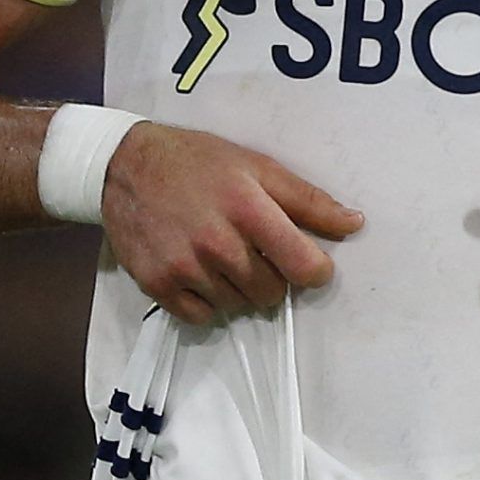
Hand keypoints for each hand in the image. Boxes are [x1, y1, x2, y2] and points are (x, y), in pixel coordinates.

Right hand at [103, 122, 363, 322]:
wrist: (125, 166)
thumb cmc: (199, 162)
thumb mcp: (258, 166)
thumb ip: (308, 200)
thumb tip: (354, 223)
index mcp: (249, 209)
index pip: (304, 266)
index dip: (315, 270)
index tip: (308, 262)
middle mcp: (217, 243)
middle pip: (272, 292)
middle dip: (272, 276)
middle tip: (254, 251)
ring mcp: (184, 267)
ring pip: (238, 306)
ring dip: (239, 289)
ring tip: (223, 256)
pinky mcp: (157, 285)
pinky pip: (202, 317)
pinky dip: (208, 302)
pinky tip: (201, 272)